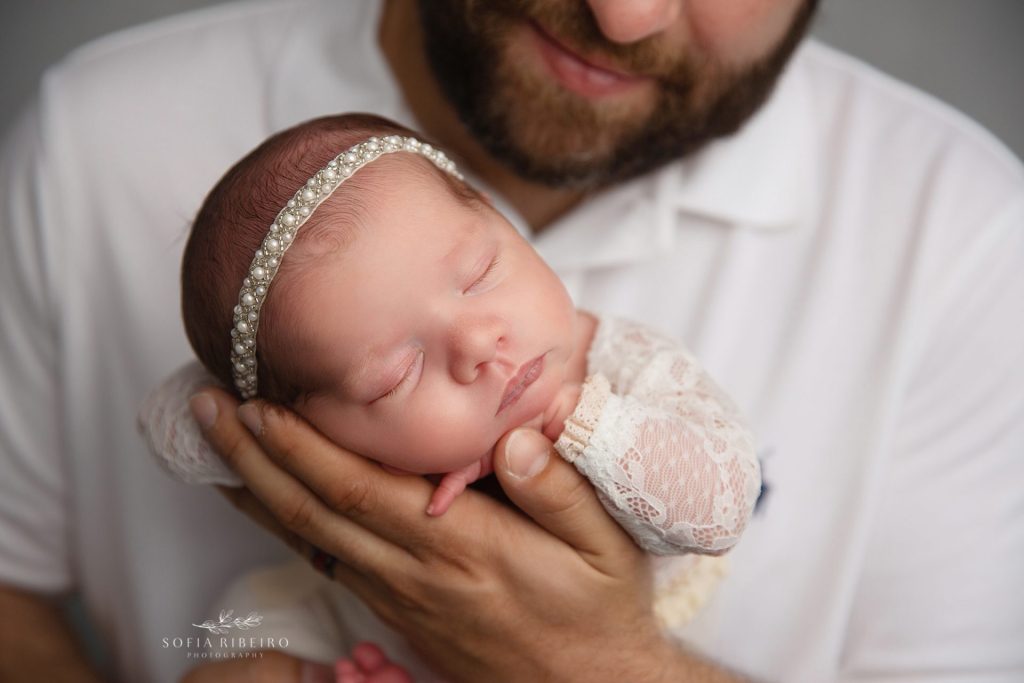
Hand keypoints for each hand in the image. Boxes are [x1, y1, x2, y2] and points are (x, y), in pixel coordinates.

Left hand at [190, 388, 723, 681]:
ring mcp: (400, 594)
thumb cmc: (596, 609)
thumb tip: (514, 438)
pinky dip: (285, 528)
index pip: (359, 487)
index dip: (300, 446)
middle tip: (208, 409)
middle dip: (254, 456)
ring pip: (309, 539)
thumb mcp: (604, 545)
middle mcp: (416, 568)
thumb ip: (558, 490)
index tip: (258, 404)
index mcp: (461, 543)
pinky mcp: (398, 612)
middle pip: (313, 509)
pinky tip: (268, 506)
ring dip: (256, 490)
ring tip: (217, 450)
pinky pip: (326, 563)